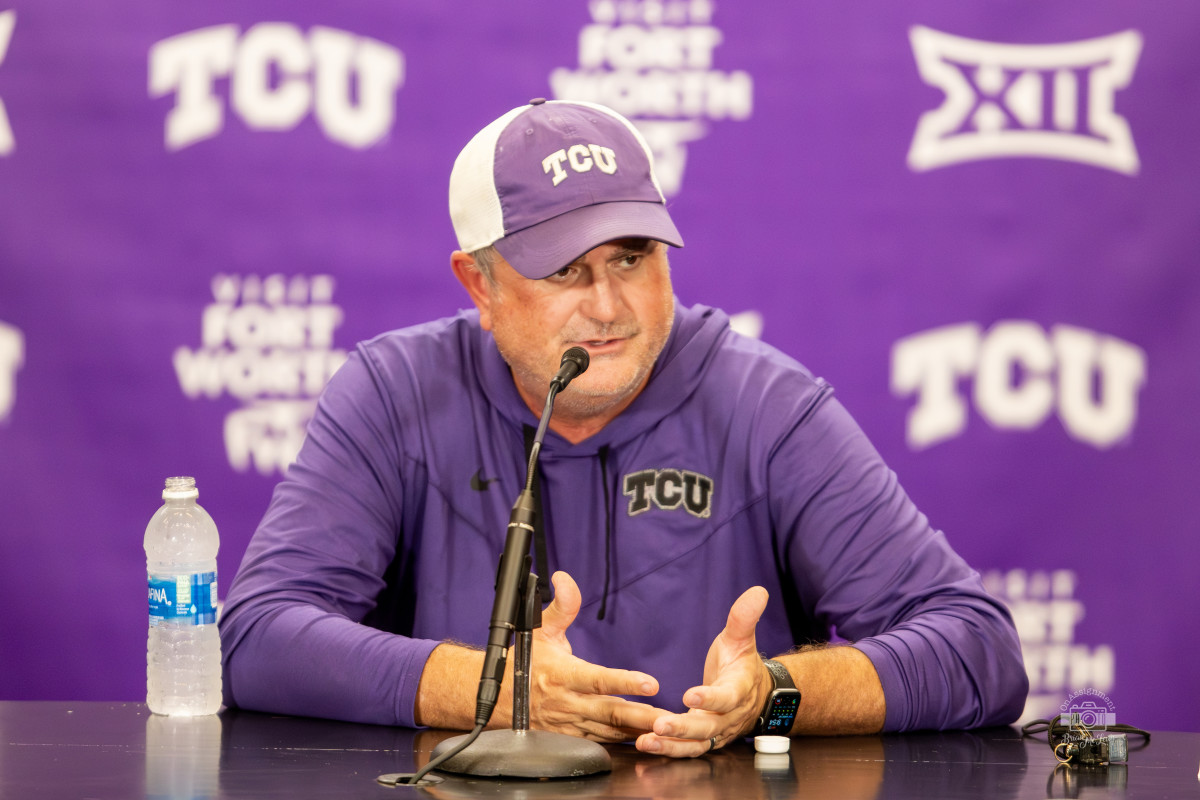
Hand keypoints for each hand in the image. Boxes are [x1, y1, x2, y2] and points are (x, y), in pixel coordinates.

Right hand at [522, 571, 669, 741]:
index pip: (598, 679)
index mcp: (562, 674)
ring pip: (609, 731)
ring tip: (667, 733)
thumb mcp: (540, 630)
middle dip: (642, 717)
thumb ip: (561, 606)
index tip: (651, 683)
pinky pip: (601, 742)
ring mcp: (569, 724)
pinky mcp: (570, 738)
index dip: (625, 682)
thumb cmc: (524, 661)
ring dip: (638, 733)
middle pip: (610, 712)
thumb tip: (564, 579)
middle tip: (671, 720)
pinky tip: (644, 740)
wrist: (499, 698)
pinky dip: (623, 742)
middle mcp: (567, 702)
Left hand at [635, 586, 770, 756]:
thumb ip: (744, 618)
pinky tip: (645, 745)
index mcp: (739, 689)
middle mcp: (730, 716)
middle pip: (708, 727)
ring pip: (697, 743)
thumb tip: (758, 591)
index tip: (689, 695)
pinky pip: (688, 750)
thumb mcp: (741, 639)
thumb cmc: (741, 664)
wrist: (756, 695)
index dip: (710, 698)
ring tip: (645, 742)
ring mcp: (718, 732)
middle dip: (683, 728)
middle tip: (659, 725)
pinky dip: (668, 751)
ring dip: (671, 745)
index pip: (727, 697)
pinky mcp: (705, 740)